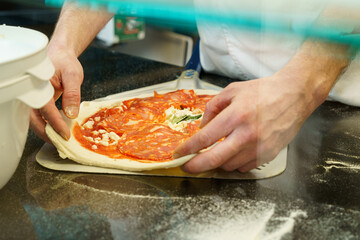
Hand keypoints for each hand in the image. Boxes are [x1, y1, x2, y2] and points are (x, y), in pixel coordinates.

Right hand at [30, 44, 82, 142]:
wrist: (60, 54)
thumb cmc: (65, 62)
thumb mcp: (73, 75)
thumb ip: (72, 94)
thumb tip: (71, 114)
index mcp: (39, 84)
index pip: (45, 108)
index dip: (54, 123)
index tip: (64, 134)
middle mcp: (32, 91)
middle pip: (32, 117)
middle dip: (45, 132)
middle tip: (59, 143)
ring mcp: (32, 96)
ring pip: (33, 119)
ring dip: (44, 130)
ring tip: (58, 140)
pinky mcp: (36, 101)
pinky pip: (38, 115)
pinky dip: (46, 125)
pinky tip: (56, 130)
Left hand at [173, 73, 313, 172]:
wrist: (294, 95)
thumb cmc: (263, 91)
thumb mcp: (232, 90)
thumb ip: (213, 107)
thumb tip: (202, 127)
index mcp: (236, 115)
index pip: (205, 138)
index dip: (188, 148)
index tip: (179, 153)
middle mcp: (247, 134)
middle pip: (215, 159)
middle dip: (196, 166)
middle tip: (186, 166)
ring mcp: (259, 147)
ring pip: (228, 165)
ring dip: (217, 161)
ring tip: (216, 151)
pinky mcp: (268, 155)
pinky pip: (243, 166)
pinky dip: (234, 162)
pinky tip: (234, 151)